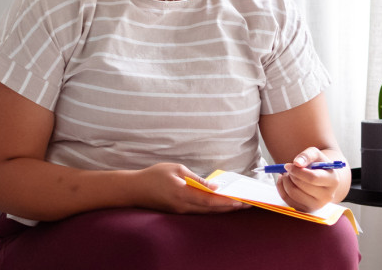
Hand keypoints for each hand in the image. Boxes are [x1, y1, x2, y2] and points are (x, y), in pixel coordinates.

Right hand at [129, 163, 248, 213]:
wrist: (134, 190)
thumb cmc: (154, 175)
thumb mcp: (176, 169)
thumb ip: (196, 179)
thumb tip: (213, 187)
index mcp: (182, 194)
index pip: (209, 200)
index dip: (225, 201)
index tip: (240, 201)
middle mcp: (183, 206)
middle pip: (210, 209)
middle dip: (229, 207)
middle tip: (247, 204)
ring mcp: (180, 211)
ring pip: (205, 212)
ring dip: (222, 209)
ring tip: (238, 205)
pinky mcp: (178, 212)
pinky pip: (198, 211)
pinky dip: (211, 208)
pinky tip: (220, 205)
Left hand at [275, 147, 343, 212]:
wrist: (321, 178)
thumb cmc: (318, 165)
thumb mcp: (316, 155)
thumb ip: (307, 155)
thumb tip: (297, 163)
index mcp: (333, 181)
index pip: (312, 178)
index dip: (297, 171)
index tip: (288, 165)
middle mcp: (327, 196)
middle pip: (301, 187)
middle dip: (291, 175)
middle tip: (288, 169)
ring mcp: (316, 205)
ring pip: (293, 194)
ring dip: (285, 181)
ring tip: (288, 174)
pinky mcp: (306, 210)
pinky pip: (288, 201)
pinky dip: (282, 189)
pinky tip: (285, 181)